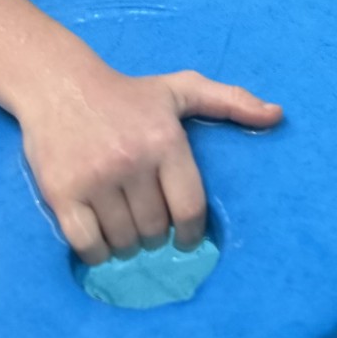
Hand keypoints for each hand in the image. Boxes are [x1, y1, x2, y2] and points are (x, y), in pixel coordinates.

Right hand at [20, 67, 281, 263]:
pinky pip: (87, 244)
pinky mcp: (62, 193)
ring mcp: (95, 180)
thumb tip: (277, 115)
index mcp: (165, 142)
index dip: (191, 234)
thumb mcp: (181, 90)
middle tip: (148, 224)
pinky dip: (97, 252)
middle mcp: (132, 162)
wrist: (59, 85)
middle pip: (155, 229)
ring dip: (128, 245)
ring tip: (126, 231)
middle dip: (156, 235)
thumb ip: (231, 101)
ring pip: (124, 240)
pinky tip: (101, 240)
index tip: (185, 240)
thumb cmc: (127, 93)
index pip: (189, 208)